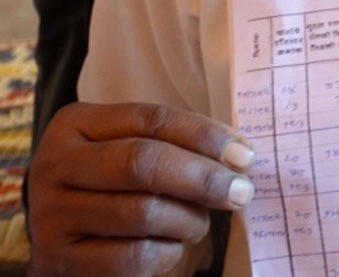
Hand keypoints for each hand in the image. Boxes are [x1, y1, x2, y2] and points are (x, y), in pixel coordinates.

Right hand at [28, 102, 255, 275]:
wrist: (63, 238)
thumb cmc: (111, 185)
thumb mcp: (130, 149)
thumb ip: (175, 144)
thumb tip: (240, 155)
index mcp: (75, 124)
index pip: (152, 119)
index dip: (205, 136)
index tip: (245, 156)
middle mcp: (53, 164)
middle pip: (143, 162)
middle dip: (203, 178)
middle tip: (240, 192)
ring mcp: (50, 215)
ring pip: (141, 212)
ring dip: (188, 220)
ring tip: (200, 223)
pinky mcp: (58, 260)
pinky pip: (131, 257)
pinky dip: (167, 254)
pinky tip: (173, 248)